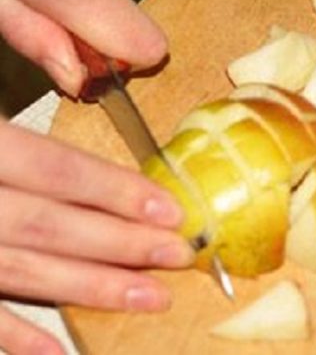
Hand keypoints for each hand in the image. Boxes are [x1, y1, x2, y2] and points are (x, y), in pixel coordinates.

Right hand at [0, 121, 193, 354]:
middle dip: (123, 244)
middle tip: (179, 255)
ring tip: (151, 298)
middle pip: (52, 226)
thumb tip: (83, 106)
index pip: (59, 171)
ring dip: (91, 287)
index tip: (171, 211)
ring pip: (23, 269)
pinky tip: (58, 351)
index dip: (118, 192)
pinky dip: (16, 334)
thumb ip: (28, 114)